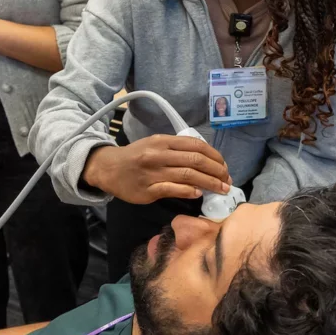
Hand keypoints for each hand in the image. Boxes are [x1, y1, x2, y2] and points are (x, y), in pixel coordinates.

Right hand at [83, 135, 232, 203]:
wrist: (108, 169)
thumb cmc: (136, 156)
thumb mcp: (155, 144)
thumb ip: (177, 150)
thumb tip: (204, 159)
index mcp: (163, 141)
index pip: (196, 145)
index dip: (214, 156)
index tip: (224, 165)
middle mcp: (159, 154)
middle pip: (196, 161)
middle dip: (216, 171)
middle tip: (227, 179)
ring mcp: (153, 172)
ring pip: (188, 176)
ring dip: (209, 183)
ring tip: (221, 189)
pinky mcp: (148, 190)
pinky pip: (173, 189)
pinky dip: (189, 191)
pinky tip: (198, 193)